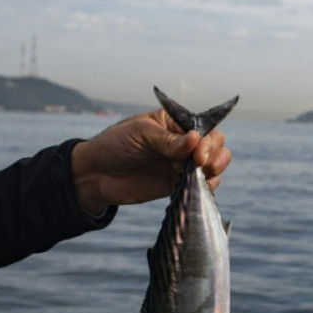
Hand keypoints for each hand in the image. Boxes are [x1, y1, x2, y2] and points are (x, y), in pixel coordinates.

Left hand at [70, 109, 231, 214]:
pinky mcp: (177, 184)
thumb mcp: (140, 134)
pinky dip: (206, 188)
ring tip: (201, 178)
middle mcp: (183, 143)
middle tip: (202, 166)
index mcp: (175, 124)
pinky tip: (197, 188)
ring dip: (214, 172)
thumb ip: (168, 140)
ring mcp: (182, 164)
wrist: (96, 174)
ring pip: (213, 166)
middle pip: (216, 146)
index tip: (198, 155)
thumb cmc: (114, 144)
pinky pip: (201, 185)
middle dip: (215, 156)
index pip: (204, 129)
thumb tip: (196, 140)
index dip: (207, 142)